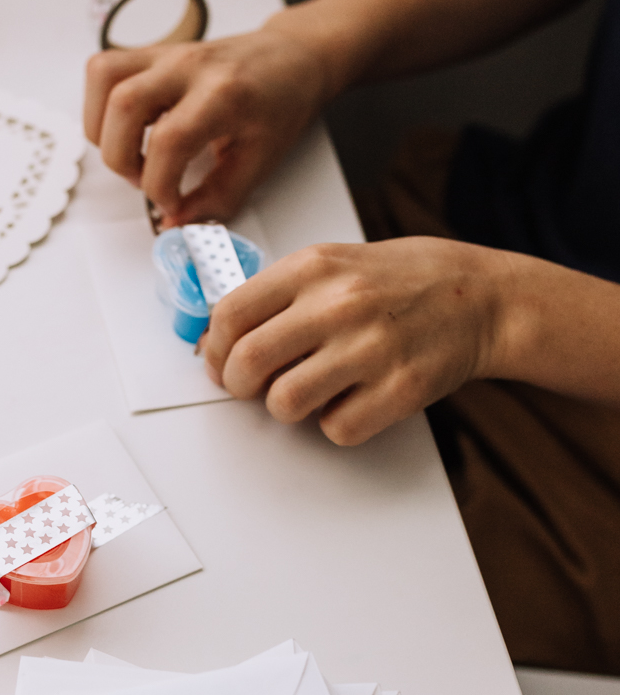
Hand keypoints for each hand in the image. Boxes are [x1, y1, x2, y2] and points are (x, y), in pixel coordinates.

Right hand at [83, 15, 330, 225]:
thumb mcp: (259, 161)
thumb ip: (216, 198)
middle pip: (123, 105)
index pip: (168, 141)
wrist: (292, 59)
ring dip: (103, 128)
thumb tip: (175, 221)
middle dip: (122, 159)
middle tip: (147, 179)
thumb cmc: (281, 102)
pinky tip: (127, 127)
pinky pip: (104, 69)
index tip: (171, 202)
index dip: (160, 185)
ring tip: (130, 152)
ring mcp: (167, 54)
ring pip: (103, 78)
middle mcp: (189, 67)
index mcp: (224, 93)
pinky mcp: (153, 54)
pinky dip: (101, 104)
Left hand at [201, 237, 511, 444]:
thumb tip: (219, 342)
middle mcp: (340, 304)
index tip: (219, 361)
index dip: (214, 349)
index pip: (232, 314)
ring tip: (308, 390)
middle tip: (249, 388)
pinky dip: (335, 423)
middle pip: (248, 364)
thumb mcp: (335, 265)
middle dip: (237, 386)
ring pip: (285, 404)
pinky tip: (352, 398)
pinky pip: (336, 429)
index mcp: (315, 268)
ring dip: (286, 407)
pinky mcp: (400, 389)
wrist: (481, 296)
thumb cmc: (402, 282)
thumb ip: (278, 296)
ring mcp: (372, 348)